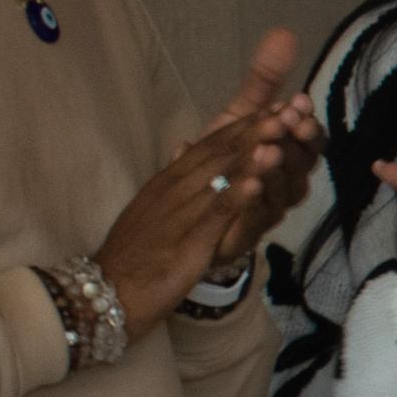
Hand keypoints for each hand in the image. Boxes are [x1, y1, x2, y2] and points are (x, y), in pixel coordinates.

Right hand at [93, 117, 272, 339]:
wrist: (108, 289)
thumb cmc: (134, 252)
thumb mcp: (152, 207)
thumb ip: (173, 178)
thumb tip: (184, 146)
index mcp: (169, 180)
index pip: (210, 145)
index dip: (243, 125)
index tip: (273, 107)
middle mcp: (175, 189)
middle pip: (219, 153)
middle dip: (255, 129)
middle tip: (288, 108)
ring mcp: (181, 213)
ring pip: (220, 178)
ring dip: (252, 154)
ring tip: (279, 131)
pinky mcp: (187, 242)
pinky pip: (213, 216)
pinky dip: (236, 197)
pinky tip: (257, 183)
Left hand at [197, 27, 324, 268]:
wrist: (186, 203)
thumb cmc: (220, 156)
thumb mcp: (239, 114)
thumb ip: (264, 79)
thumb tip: (284, 33)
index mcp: (290, 151)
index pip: (311, 138)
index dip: (308, 122)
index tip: (299, 103)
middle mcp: (289, 178)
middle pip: (306, 162)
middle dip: (299, 141)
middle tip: (290, 121)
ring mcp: (273, 205)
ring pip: (287, 188)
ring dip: (279, 167)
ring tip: (267, 149)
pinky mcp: (252, 227)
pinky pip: (260, 213)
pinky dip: (255, 196)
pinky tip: (247, 180)